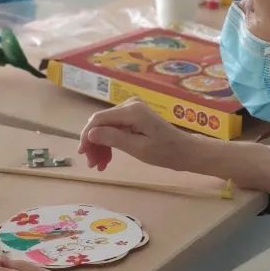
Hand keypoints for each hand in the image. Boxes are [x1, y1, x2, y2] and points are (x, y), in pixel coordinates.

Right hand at [78, 99, 194, 171]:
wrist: (186, 151)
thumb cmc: (166, 152)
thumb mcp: (138, 149)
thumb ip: (113, 139)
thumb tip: (90, 134)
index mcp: (131, 111)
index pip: (99, 119)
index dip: (87, 136)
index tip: (83, 154)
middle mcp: (129, 105)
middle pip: (101, 123)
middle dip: (93, 143)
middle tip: (92, 164)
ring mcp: (131, 110)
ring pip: (106, 127)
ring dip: (100, 145)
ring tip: (100, 165)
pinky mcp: (134, 117)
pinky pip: (115, 128)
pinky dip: (109, 143)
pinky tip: (107, 159)